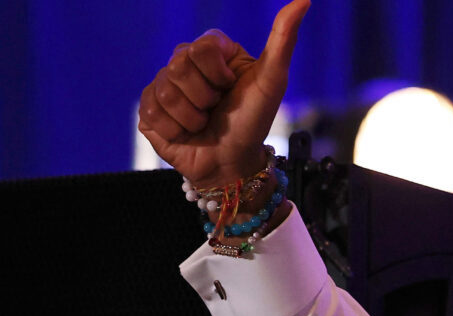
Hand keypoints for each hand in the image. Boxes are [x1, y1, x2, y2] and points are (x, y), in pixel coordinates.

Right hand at [138, 0, 308, 188]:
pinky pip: (151, 112)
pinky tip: (186, 132)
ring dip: (192, 117)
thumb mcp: (272, 80)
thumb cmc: (252, 121)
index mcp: (211, 49)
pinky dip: (175, 129)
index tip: (231, 87)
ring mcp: (163, 84)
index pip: (200, 48)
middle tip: (216, 108)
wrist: (231, 162)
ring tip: (203, 122)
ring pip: (166, 93)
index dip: (218, 75)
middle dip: (204, 97)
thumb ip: (283, 38)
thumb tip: (304, 0)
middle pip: (178, 67)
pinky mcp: (148, 109)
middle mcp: (183, 61)